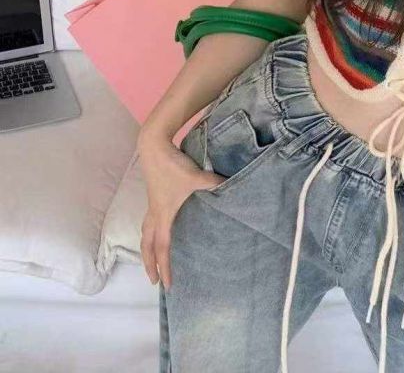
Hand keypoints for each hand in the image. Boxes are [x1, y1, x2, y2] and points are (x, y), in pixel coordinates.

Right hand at [137, 138, 226, 290]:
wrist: (154, 148)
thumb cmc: (173, 166)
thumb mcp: (197, 177)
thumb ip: (214, 184)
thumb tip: (230, 188)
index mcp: (163, 215)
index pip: (163, 248)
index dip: (164, 267)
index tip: (166, 284)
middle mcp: (155, 214)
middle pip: (147, 245)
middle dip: (149, 264)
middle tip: (153, 281)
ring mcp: (152, 205)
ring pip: (145, 233)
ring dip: (147, 249)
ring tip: (152, 259)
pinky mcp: (153, 196)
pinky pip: (149, 221)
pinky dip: (151, 233)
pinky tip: (160, 229)